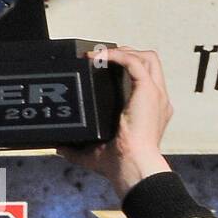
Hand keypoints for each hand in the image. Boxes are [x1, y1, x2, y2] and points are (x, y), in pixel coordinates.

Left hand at [57, 46, 172, 199]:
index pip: (144, 80)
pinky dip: (116, 55)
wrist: (132, 167)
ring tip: (101, 54)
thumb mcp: (94, 154)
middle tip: (103, 58)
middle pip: (150, 63)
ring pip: (147, 57)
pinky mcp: (148, 91)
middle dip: (128, 54)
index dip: (127, 70)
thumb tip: (59, 148)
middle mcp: (157, 100)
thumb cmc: (119, 165)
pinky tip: (99, 57)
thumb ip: (76, 150)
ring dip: (123, 51)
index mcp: (150, 111)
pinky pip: (134, 62)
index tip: (104, 69)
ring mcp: (156, 94)